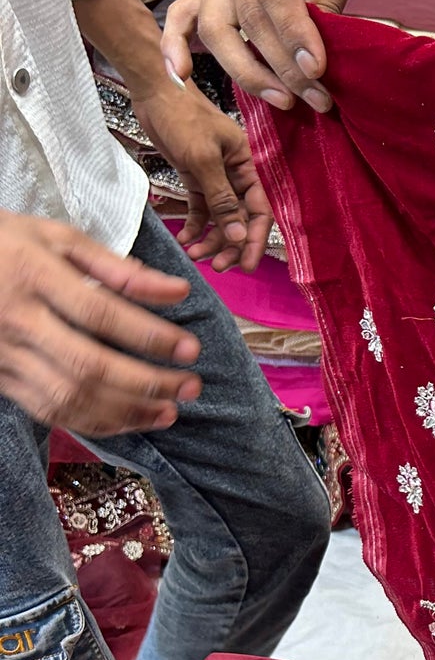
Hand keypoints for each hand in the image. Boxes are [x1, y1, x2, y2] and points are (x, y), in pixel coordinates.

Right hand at [0, 211, 201, 434]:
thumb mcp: (55, 237)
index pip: (101, 314)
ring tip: (169, 411)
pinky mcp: (0, 380)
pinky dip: (95, 422)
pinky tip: (130, 419)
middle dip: (147, 382)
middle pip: (89, 366)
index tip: (189, 349)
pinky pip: (50, 411)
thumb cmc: (4, 244)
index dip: (149, 336)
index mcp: (33, 276)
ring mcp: (5, 356)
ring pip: (70, 398)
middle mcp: (17, 321)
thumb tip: (176, 290)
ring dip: (127, 411)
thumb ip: (116, 267)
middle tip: (191, 386)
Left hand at [129, 70, 271, 274]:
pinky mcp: (193, 175)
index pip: (259, 210)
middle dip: (230, 244)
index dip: (255, 239)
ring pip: (218, 217)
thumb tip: (241, 235)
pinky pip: (199, 208)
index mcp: (245, 165)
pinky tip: (185, 238)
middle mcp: (234, 173)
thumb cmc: (182, 117)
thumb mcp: (203, 160)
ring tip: (195, 255)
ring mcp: (213, 175)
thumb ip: (222, 200)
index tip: (247, 265)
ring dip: (210, 238)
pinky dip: (193, 224)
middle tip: (217, 265)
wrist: (153, 90)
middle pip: (240, 218)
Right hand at [163, 0, 395, 110]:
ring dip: (250, 71)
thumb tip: (308, 55)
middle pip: (244, 12)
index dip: (293, 31)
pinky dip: (179, 44)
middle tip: (319, 97)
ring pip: (217, 26)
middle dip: (281, 62)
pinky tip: (180, 76)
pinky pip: (189, 15)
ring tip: (288, 100)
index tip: (318, 68)